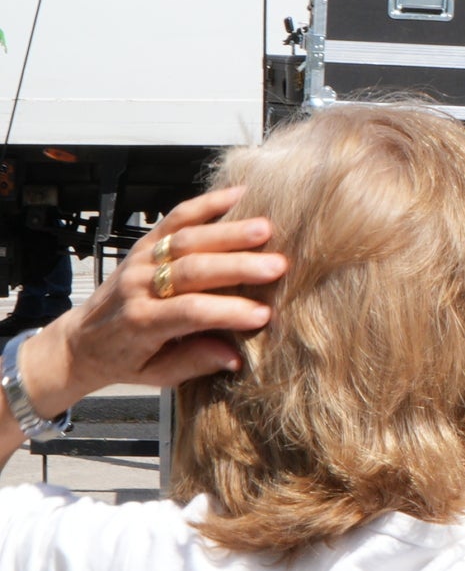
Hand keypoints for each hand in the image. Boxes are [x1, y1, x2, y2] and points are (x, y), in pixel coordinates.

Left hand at [16, 187, 286, 424]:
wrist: (79, 340)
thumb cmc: (123, 359)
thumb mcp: (154, 375)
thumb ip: (193, 363)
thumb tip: (235, 357)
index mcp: (141, 323)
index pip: (190, 312)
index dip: (228, 311)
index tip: (264, 314)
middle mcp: (139, 286)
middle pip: (193, 270)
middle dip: (238, 267)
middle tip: (278, 266)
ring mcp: (142, 259)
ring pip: (187, 239)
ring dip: (230, 232)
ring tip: (267, 229)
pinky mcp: (146, 242)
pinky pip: (177, 217)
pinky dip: (208, 203)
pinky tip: (240, 195)